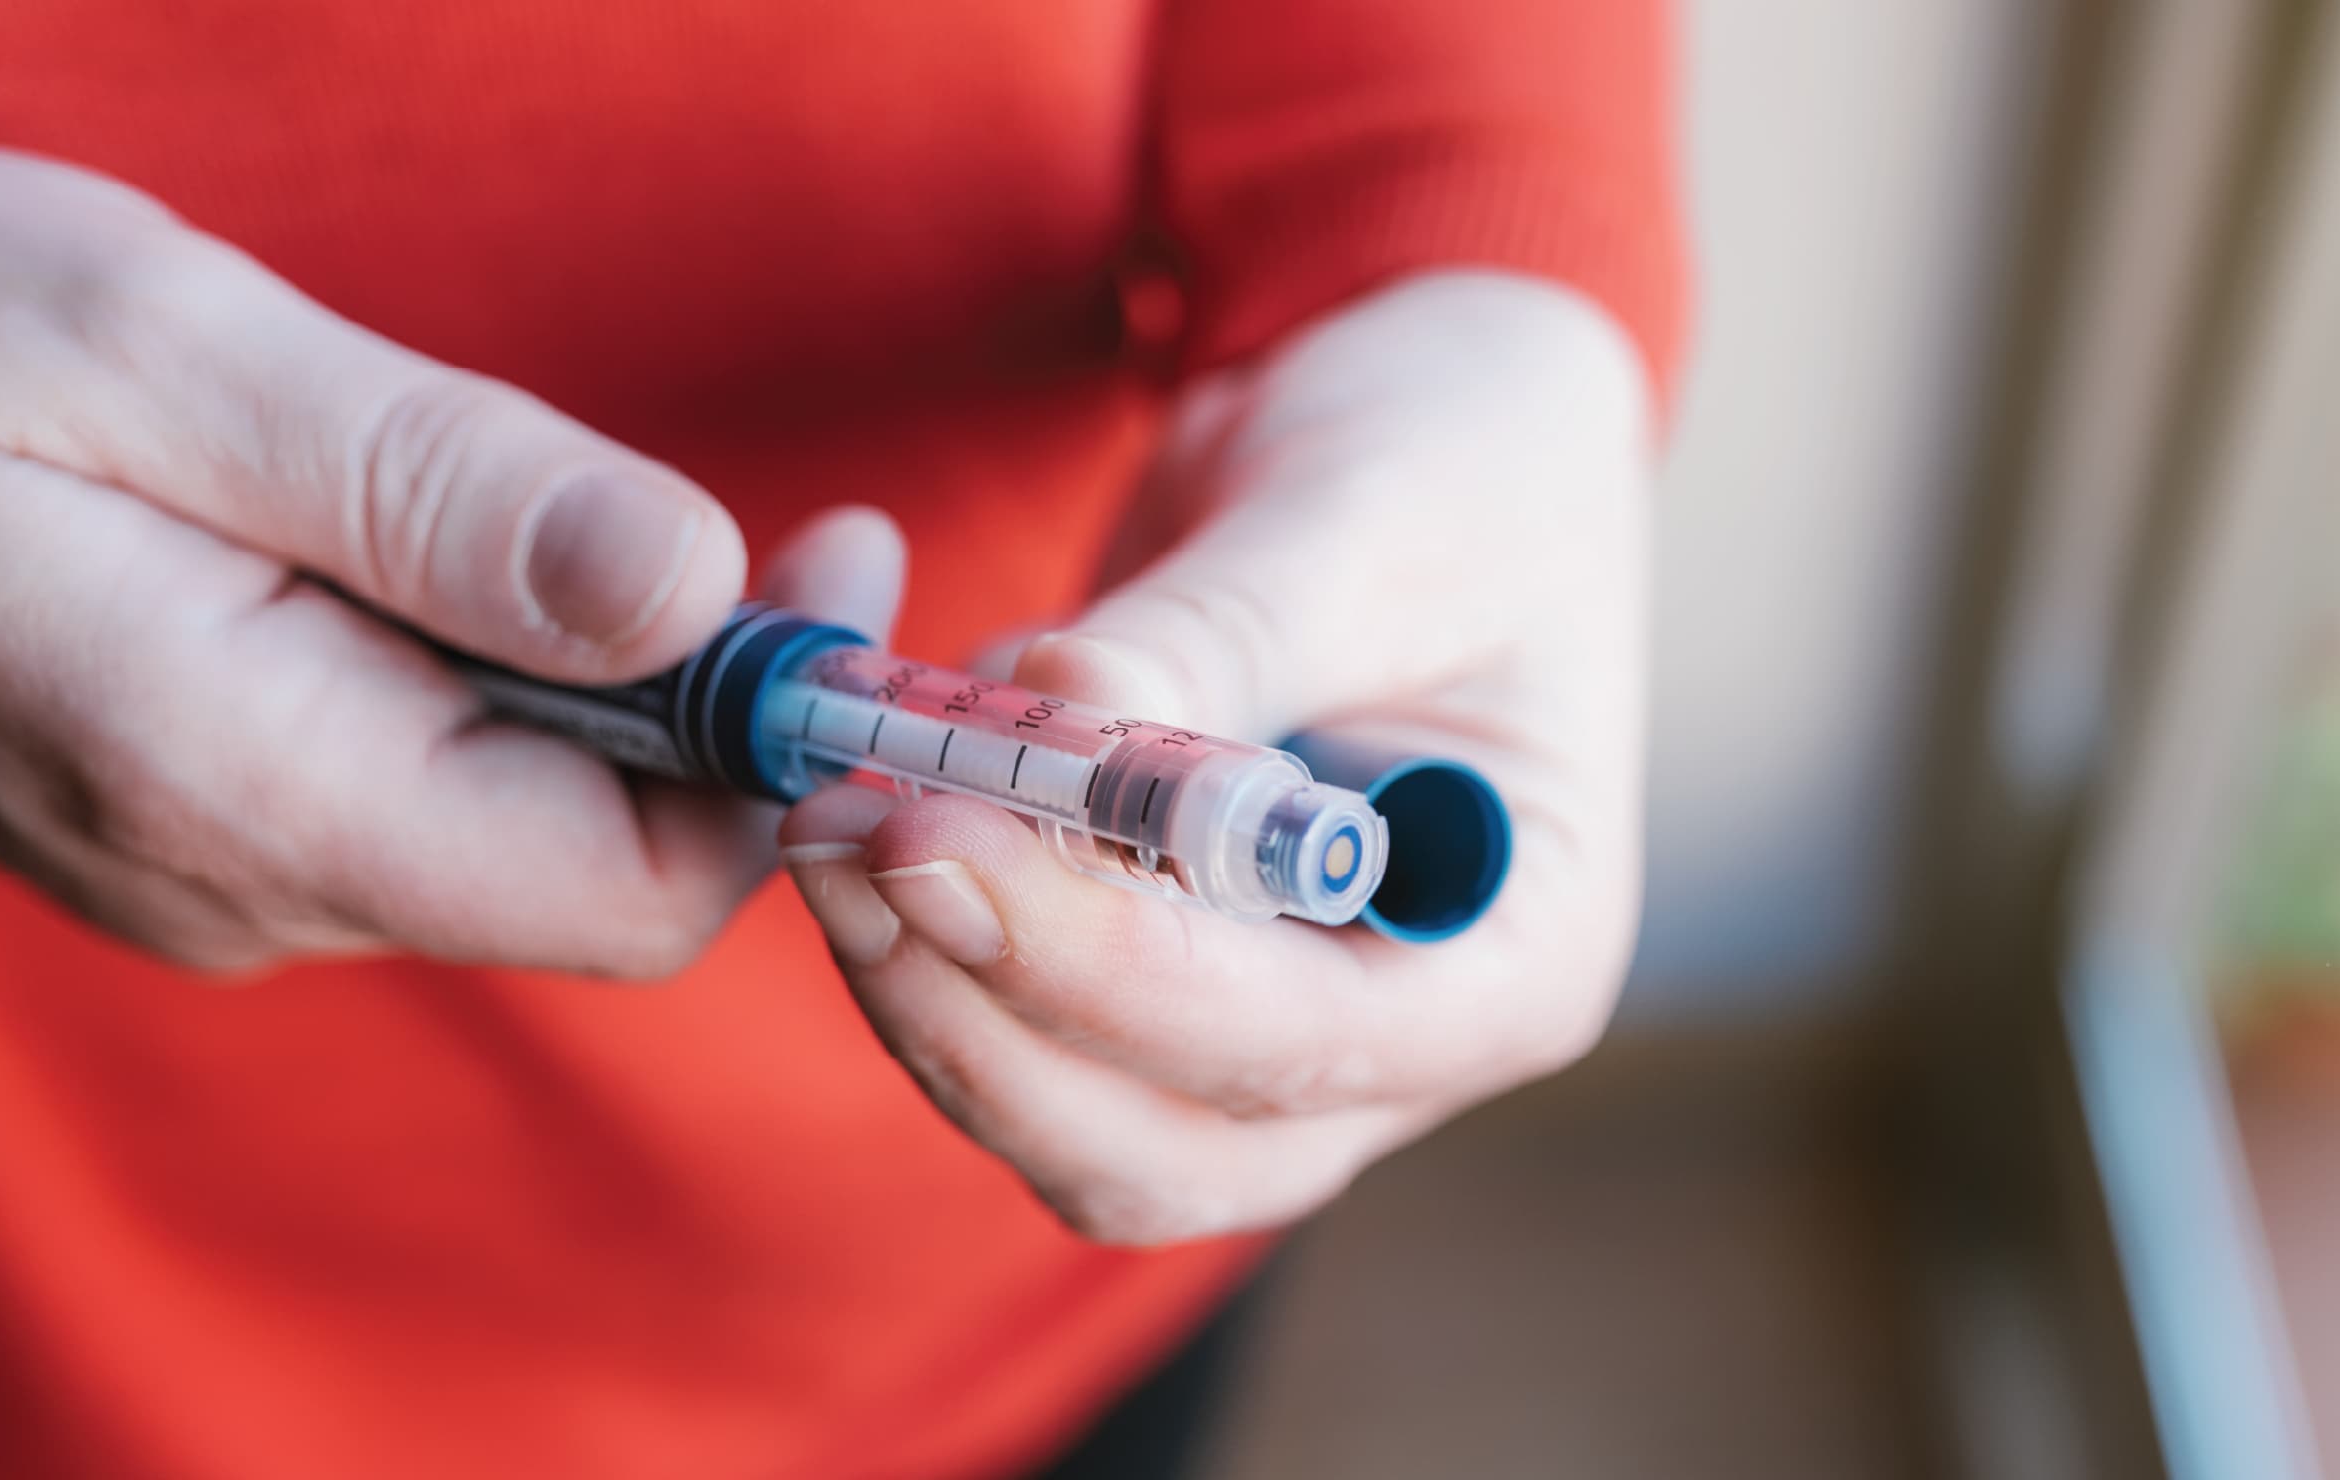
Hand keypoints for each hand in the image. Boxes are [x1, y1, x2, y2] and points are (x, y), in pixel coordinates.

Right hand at [0, 142, 902, 974]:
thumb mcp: (165, 353)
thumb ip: (435, 488)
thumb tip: (694, 591)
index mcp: (247, 786)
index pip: (638, 893)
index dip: (782, 756)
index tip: (841, 570)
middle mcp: (244, 880)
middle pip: (606, 867)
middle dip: (730, 717)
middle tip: (802, 535)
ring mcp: (220, 867)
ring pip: (528, 826)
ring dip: (628, 693)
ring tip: (622, 526)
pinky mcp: (207, 818)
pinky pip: (434, 790)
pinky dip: (522, 691)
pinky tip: (482, 564)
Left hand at [783, 271, 1654, 1241]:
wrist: (1426, 440)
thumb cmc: (1458, 469)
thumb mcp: (1364, 521)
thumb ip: (1211, 636)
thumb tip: (1042, 710)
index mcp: (1511, 955)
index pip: (1292, 1041)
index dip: (1098, 964)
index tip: (932, 837)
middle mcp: (1396, 1043)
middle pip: (1159, 1145)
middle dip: (983, 1018)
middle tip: (847, 841)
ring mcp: (1272, 1039)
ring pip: (1062, 1119)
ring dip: (924, 990)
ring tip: (827, 812)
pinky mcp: (1158, 989)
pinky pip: (1017, 1033)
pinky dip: (923, 947)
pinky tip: (866, 808)